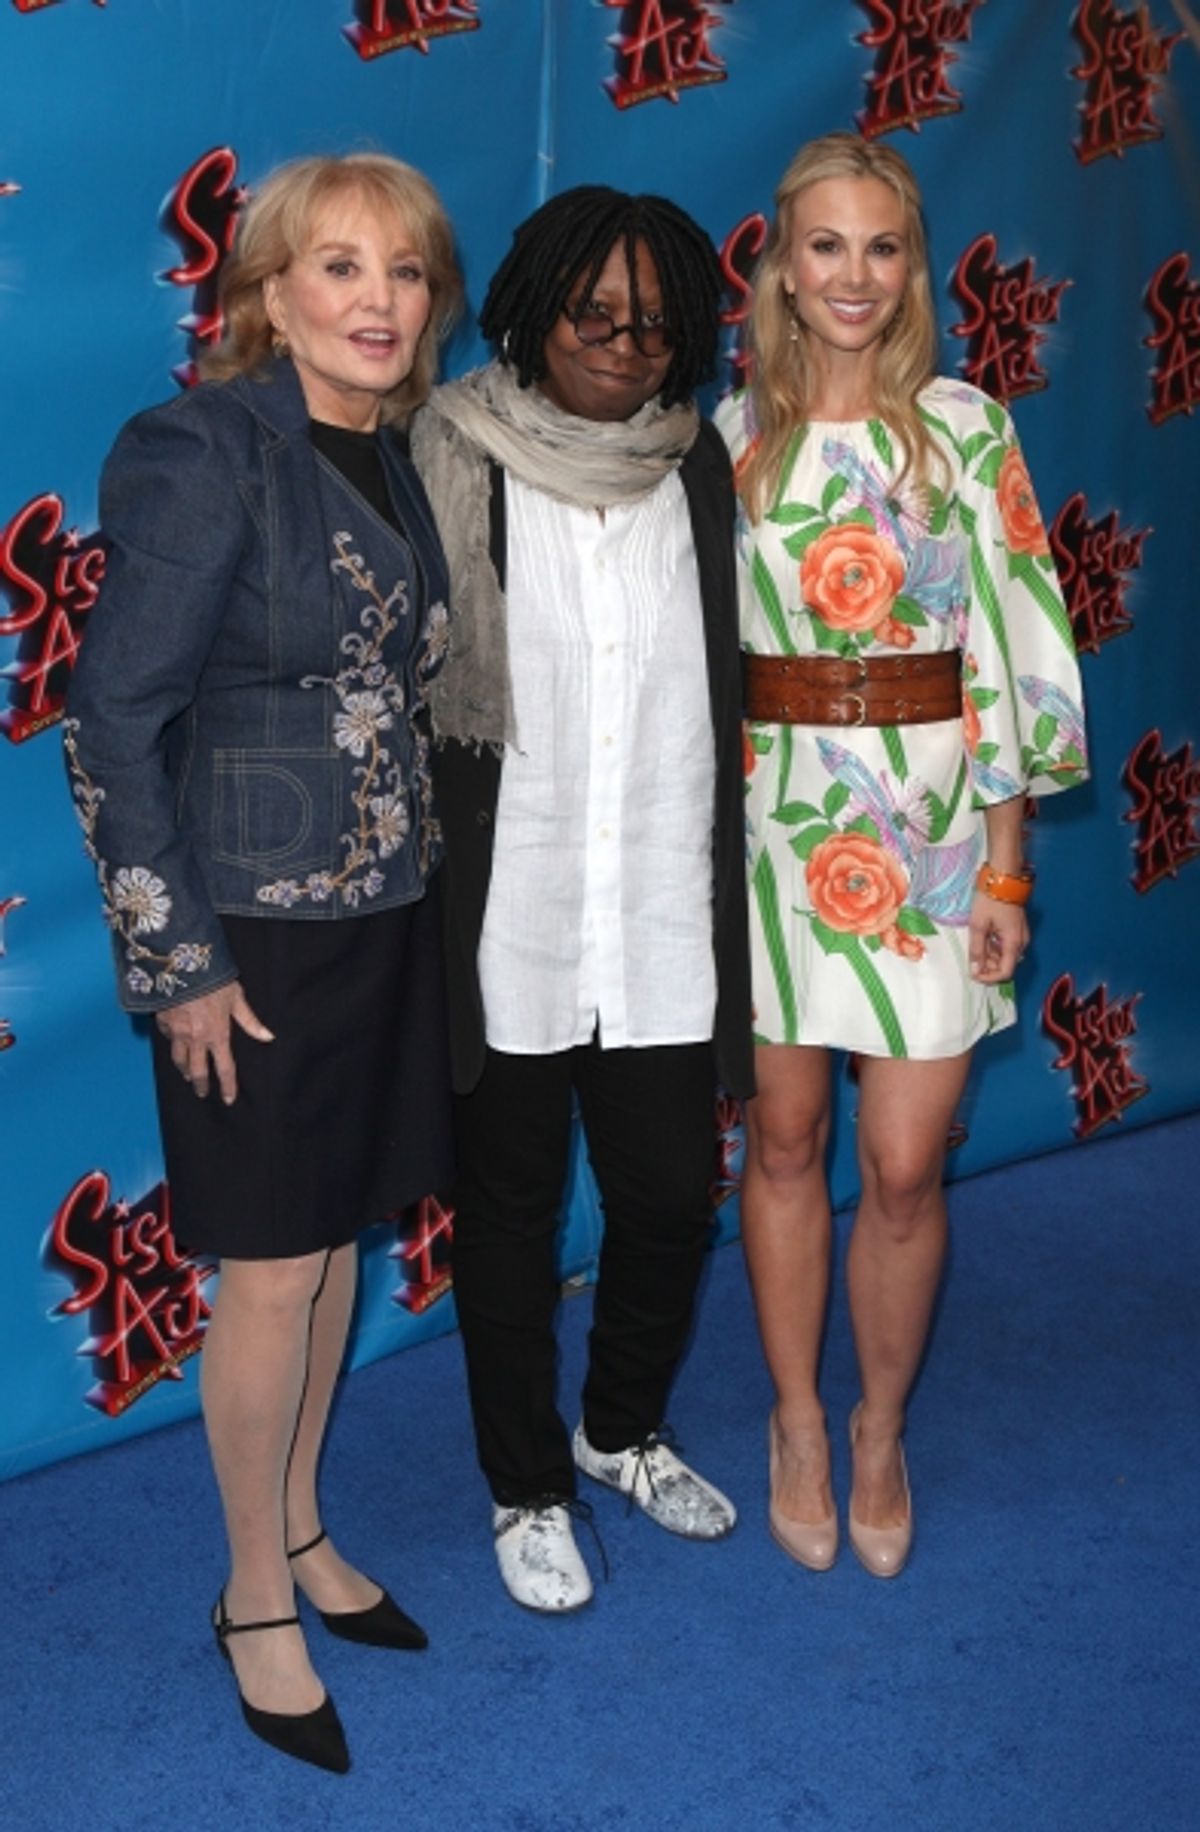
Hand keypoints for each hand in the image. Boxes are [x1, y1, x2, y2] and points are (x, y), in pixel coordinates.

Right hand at [155, 981, 273, 1103]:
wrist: (182, 964)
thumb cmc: (214, 980)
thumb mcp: (236, 998)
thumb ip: (250, 1021)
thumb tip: (268, 1036)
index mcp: (217, 1034)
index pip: (225, 1068)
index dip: (228, 1086)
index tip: (229, 1099)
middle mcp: (196, 1039)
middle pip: (197, 1071)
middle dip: (200, 1085)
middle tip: (202, 1093)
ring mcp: (177, 1033)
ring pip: (178, 1060)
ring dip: (184, 1070)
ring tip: (187, 1075)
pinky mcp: (162, 1023)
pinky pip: (167, 1039)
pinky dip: (172, 1044)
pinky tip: (175, 1044)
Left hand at [967, 892, 1028, 983]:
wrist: (1003, 877)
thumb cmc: (990, 899)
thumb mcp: (978, 925)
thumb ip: (977, 950)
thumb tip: (975, 971)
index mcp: (1014, 943)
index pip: (1005, 973)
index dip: (989, 978)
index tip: (974, 974)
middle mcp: (1021, 943)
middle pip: (1005, 965)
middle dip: (988, 966)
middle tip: (971, 957)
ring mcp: (1020, 935)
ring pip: (1005, 955)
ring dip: (989, 956)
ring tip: (975, 943)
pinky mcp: (1016, 929)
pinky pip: (1005, 945)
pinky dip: (993, 947)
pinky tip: (982, 937)